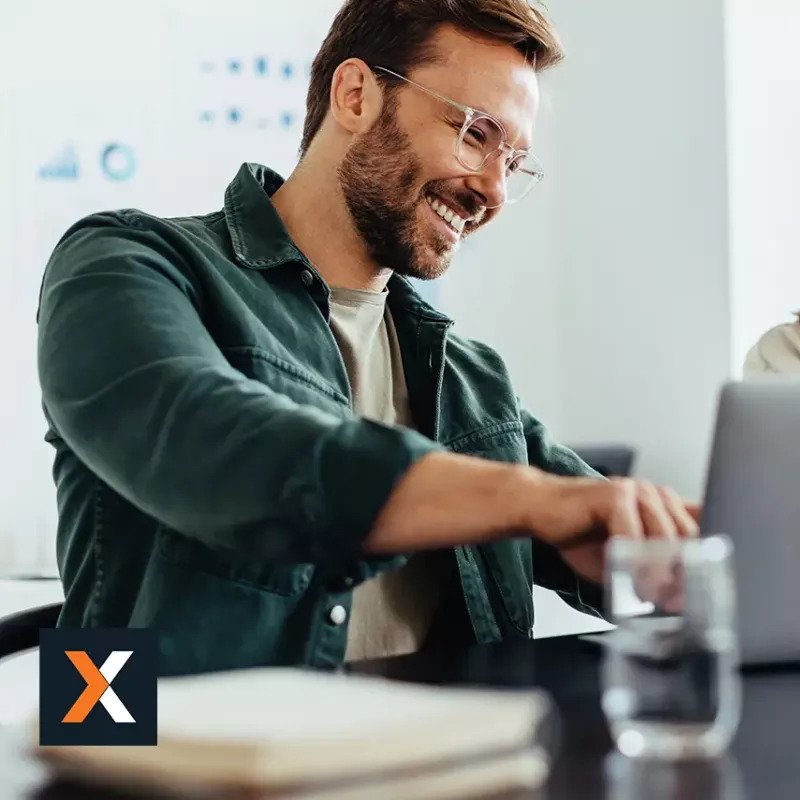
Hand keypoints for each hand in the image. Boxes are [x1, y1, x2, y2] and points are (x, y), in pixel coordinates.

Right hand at [519, 475, 699, 584]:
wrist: (539, 509)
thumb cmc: (579, 532)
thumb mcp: (624, 557)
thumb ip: (651, 569)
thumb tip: (678, 598)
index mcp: (663, 505)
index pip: (702, 530)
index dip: (705, 561)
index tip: (699, 592)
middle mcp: (656, 494)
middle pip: (689, 537)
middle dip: (684, 574)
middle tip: (675, 603)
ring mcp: (637, 490)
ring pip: (665, 537)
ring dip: (660, 572)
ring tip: (651, 595)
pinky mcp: (615, 494)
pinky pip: (633, 535)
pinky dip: (632, 562)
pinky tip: (627, 579)